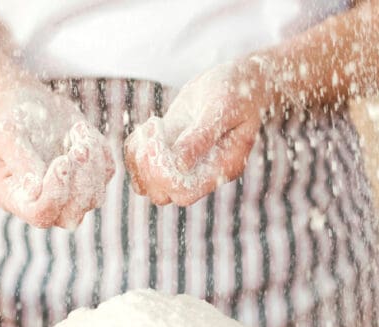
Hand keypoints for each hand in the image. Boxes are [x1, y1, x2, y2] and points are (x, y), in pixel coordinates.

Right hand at [0, 85, 114, 228]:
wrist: (30, 103)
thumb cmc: (13, 120)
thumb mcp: (8, 136)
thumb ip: (20, 162)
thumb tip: (35, 190)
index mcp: (16, 198)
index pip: (40, 214)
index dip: (55, 194)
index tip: (62, 161)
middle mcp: (44, 203)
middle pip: (71, 216)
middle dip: (80, 184)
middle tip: (78, 148)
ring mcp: (70, 194)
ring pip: (94, 198)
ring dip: (93, 165)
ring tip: (78, 130)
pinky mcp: (91, 177)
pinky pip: (107, 174)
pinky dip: (100, 151)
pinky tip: (80, 129)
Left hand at [124, 61, 268, 206]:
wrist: (241, 81)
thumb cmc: (238, 93)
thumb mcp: (222, 109)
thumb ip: (201, 137)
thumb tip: (179, 164)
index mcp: (221, 168)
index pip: (184, 192)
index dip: (164, 174)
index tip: (160, 140)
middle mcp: (202, 172)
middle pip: (163, 193)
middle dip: (149, 167)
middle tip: (154, 131)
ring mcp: (184, 164)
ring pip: (148, 183)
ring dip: (139, 159)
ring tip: (152, 126)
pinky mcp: (170, 150)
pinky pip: (142, 164)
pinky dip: (137, 148)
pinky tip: (151, 125)